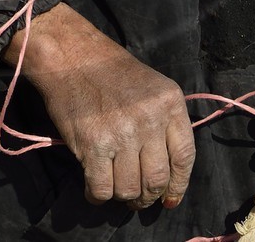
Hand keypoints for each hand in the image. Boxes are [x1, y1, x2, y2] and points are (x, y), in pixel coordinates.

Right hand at [5, 3, 195, 209]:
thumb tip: (166, 172)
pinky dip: (98, 196)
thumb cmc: (109, 70)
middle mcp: (150, 120)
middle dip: (147, 197)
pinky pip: (102, 188)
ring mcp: (122, 134)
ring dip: (122, 196)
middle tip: (137, 197)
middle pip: (157, 179)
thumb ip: (164, 123)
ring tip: (115, 188)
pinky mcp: (93, 145)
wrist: (70, 55)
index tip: (170, 199)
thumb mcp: (152, 87)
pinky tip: (94, 189)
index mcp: (170, 103)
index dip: (178, 185)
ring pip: (129, 189)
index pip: (184, 158)